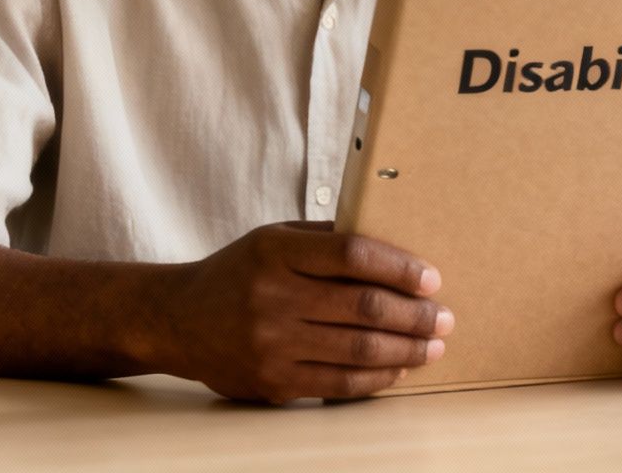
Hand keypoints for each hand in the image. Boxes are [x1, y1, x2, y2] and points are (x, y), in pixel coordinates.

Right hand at [153, 221, 451, 402]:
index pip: (353, 256)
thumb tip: (393, 246)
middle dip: (416, 315)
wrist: (176, 319)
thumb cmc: (237, 272)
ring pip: (358, 349)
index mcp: (275, 253)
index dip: (400, 267)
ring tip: (434, 345)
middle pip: (364, 307)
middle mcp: (272, 298)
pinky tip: (399, 368)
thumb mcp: (273, 238)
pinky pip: (338, 383)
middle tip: (445, 317)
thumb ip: (326, 239)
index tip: (432, 278)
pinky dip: (377, 377)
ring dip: (407, 350)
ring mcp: (271, 344)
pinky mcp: (272, 382)